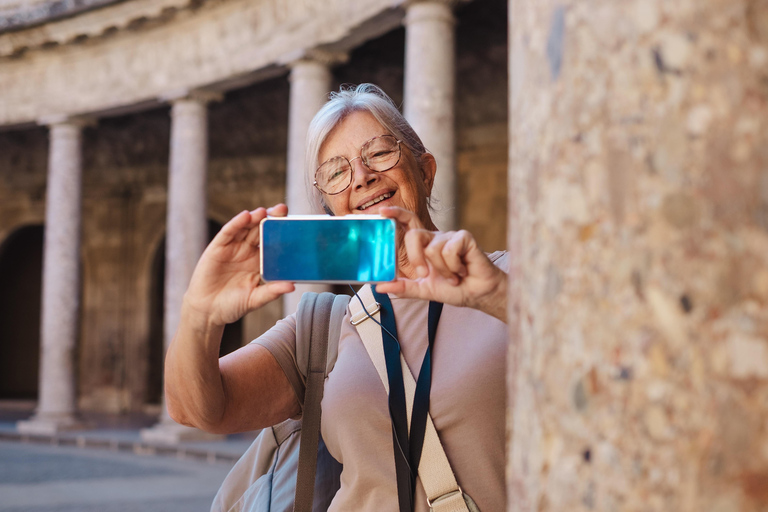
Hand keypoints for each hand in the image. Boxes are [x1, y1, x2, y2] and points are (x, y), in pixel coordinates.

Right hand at [183, 204, 294, 327]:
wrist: (208, 311)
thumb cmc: (233, 306)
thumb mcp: (255, 299)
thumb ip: (272, 291)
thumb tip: (292, 286)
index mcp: (260, 262)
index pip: (273, 242)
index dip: (282, 232)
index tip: (295, 224)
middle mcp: (247, 251)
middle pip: (261, 230)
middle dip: (271, 219)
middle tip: (282, 209)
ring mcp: (233, 248)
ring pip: (246, 228)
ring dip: (255, 217)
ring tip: (264, 211)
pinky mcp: (218, 247)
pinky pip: (228, 232)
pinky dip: (236, 223)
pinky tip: (245, 216)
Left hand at [374, 207, 506, 321]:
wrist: (478, 294)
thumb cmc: (454, 288)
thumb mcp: (423, 290)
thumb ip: (403, 288)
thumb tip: (379, 287)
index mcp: (424, 245)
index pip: (408, 222)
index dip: (396, 213)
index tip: (382, 211)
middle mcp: (435, 237)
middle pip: (414, 234)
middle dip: (416, 258)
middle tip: (425, 275)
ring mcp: (450, 236)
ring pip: (432, 249)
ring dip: (442, 270)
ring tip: (453, 276)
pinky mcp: (464, 238)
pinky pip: (449, 250)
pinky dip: (454, 267)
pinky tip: (462, 271)